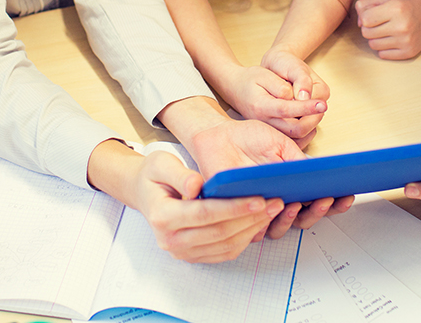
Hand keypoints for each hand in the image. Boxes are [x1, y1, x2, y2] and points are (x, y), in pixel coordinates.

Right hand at [131, 150, 283, 262]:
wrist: (145, 193)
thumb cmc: (154, 176)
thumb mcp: (160, 164)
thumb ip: (179, 174)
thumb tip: (197, 185)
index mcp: (163, 217)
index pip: (206, 214)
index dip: (235, 207)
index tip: (259, 198)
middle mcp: (171, 240)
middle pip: (220, 232)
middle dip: (251, 218)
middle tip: (275, 202)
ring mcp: (182, 252)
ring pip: (226, 246)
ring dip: (253, 230)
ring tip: (272, 211)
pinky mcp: (193, 256)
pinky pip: (224, 252)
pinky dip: (245, 239)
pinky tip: (258, 223)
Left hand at [173, 108, 353, 238]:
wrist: (220, 134)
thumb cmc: (250, 137)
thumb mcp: (280, 143)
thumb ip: (298, 161)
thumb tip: (320, 176)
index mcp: (291, 186)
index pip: (317, 202)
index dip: (335, 204)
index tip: (346, 196)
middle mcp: (277, 201)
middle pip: (304, 220)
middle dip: (318, 212)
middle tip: (324, 199)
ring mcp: (258, 209)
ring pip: (281, 229)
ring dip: (294, 218)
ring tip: (296, 203)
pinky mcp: (238, 213)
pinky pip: (253, 229)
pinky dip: (264, 222)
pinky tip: (272, 207)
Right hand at [219, 51, 327, 143]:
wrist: (236, 89)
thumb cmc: (250, 80)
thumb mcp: (263, 74)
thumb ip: (279, 86)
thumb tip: (296, 97)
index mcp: (261, 106)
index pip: (287, 109)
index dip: (307, 107)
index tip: (322, 103)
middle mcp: (264, 122)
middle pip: (295, 129)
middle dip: (313, 119)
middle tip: (322, 106)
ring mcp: (268, 130)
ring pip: (295, 137)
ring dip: (311, 126)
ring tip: (317, 111)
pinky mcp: (273, 133)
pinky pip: (292, 140)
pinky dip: (305, 134)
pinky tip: (310, 121)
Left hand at [355, 0, 420, 59]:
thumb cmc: (407, 4)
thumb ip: (366, 5)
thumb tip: (358, 23)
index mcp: (396, 8)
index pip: (365, 19)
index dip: (365, 17)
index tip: (373, 15)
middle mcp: (401, 26)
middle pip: (366, 33)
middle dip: (369, 28)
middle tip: (379, 23)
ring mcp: (406, 41)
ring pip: (373, 45)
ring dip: (375, 38)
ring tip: (385, 31)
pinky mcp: (409, 52)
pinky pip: (382, 54)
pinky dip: (383, 48)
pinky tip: (392, 39)